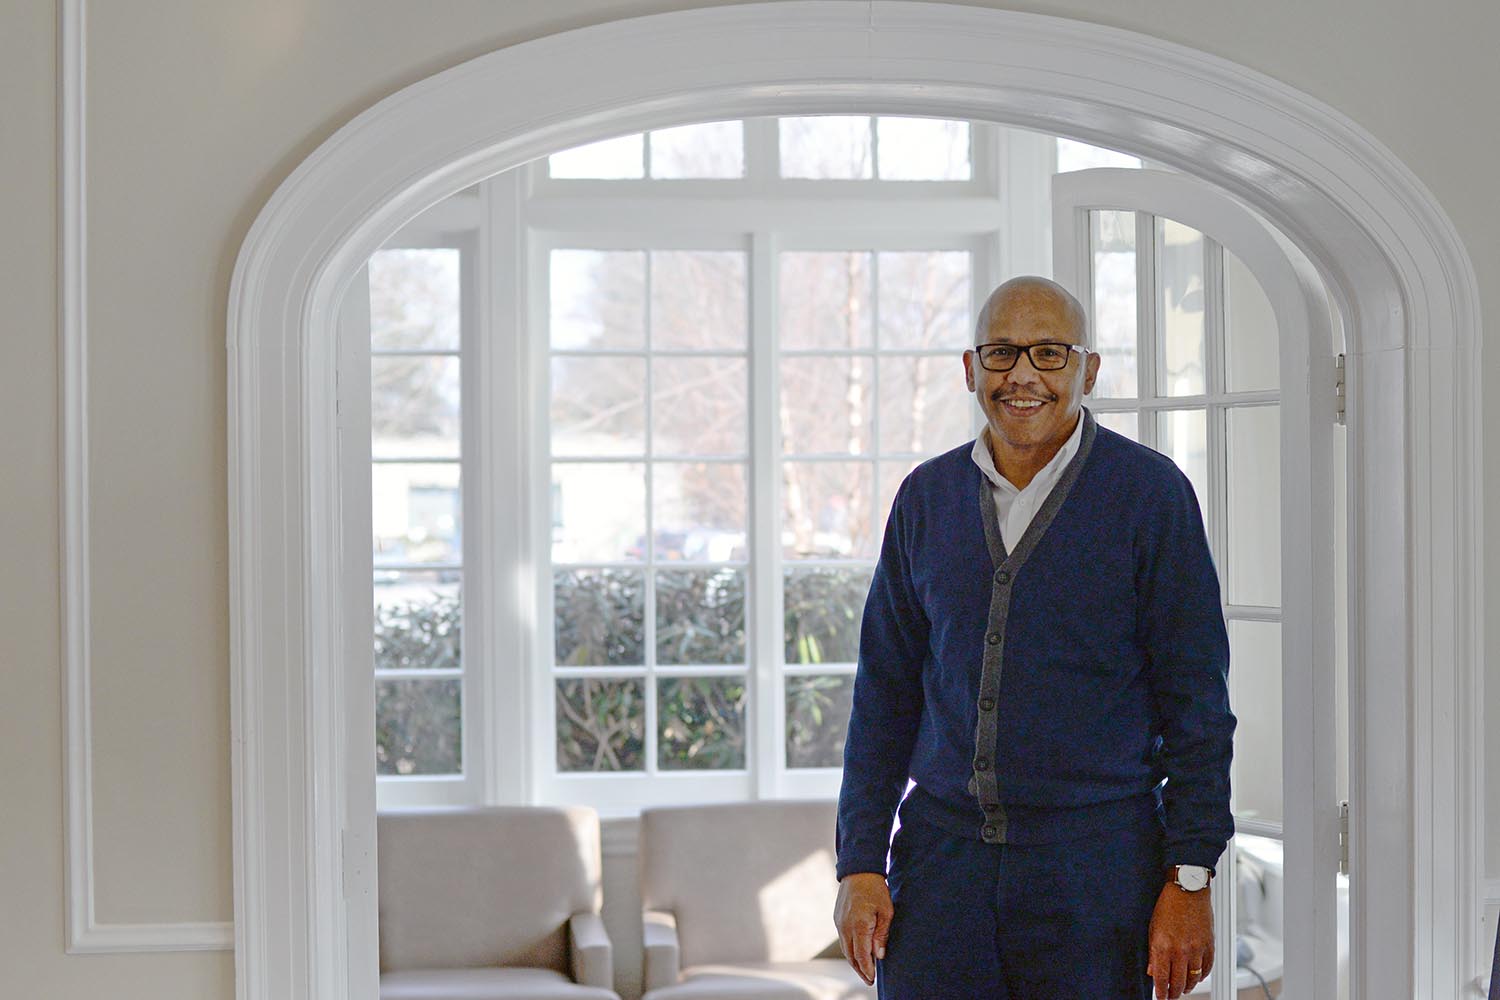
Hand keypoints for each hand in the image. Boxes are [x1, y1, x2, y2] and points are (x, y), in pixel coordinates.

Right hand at [834, 872, 892, 985]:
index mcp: (859, 924)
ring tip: (864, 970)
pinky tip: (857, 952)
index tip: (872, 979)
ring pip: (845, 948)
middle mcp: (845, 926)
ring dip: (854, 961)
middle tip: (869, 980)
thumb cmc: (876, 889)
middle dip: (860, 969)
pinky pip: (843, 939)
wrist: (858, 870)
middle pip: (851, 955)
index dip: (867, 969)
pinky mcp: (837, 918)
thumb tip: (879, 955)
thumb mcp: (886, 911)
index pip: (861, 955)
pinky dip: (850, 949)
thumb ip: (882, 934)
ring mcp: (839, 922)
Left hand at [1147, 881, 1213, 998]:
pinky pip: (1207, 968)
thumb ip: (1153, 952)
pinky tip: (1196, 977)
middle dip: (1174, 993)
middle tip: (1171, 995)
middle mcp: (1181, 950)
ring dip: (1188, 986)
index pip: (1162, 978)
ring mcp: (1197, 949)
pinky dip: (1202, 976)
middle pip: (1179, 982)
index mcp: (1163, 946)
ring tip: (1183, 988)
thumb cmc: (1168, 905)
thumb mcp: (1153, 928)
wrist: (1189, 889)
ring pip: (1194, 979)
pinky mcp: (1209, 946)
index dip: (1161, 992)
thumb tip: (1153, 971)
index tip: (1161, 997)